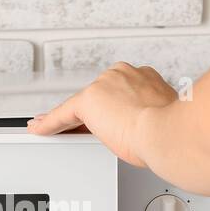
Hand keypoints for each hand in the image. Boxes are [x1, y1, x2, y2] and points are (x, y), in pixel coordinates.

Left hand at [27, 63, 177, 165]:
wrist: (168, 133)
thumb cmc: (170, 132)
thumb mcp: (161, 120)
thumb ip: (148, 117)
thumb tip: (145, 129)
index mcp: (145, 78)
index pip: (118, 93)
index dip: (110, 107)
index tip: (108, 114)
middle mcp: (123, 75)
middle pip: (98, 98)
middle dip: (93, 116)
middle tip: (88, 135)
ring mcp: (104, 85)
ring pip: (81, 107)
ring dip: (72, 122)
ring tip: (65, 135)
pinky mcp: (88, 100)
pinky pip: (62, 114)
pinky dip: (49, 123)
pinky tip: (39, 129)